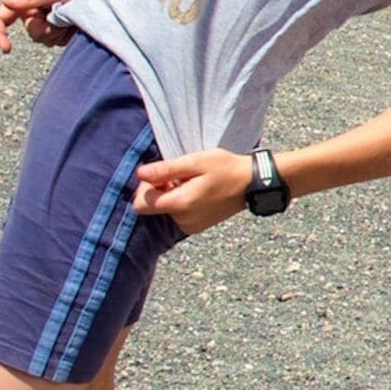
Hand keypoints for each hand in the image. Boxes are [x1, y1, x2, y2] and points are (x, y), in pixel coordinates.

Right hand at [0, 0, 83, 52]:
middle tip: (62, 13)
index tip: (7, 49)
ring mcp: (45, 24)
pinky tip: (73, 23)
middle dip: (49, 28)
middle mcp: (31, 13)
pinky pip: (57, 42)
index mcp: (23, 0)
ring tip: (69, 15)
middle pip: (33, 33)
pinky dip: (67, 35)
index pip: (0, 18)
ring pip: (45, 40)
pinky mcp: (58, 32)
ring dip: (60, 31)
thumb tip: (4, 0)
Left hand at [133, 149, 251, 235]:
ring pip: (165, 210)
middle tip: (180, 176)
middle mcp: (182, 220)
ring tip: (192, 183)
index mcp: (180, 204)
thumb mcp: (195, 162)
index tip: (162, 176)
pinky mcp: (196, 227)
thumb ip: (166, 169)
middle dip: (160, 190)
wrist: (251, 184)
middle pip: (153, 207)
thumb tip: (139, 173)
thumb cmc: (225, 168)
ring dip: (172, 195)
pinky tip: (197, 192)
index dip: (145, 188)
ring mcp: (190, 226)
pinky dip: (181, 203)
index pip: (140, 205)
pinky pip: (177, 215)